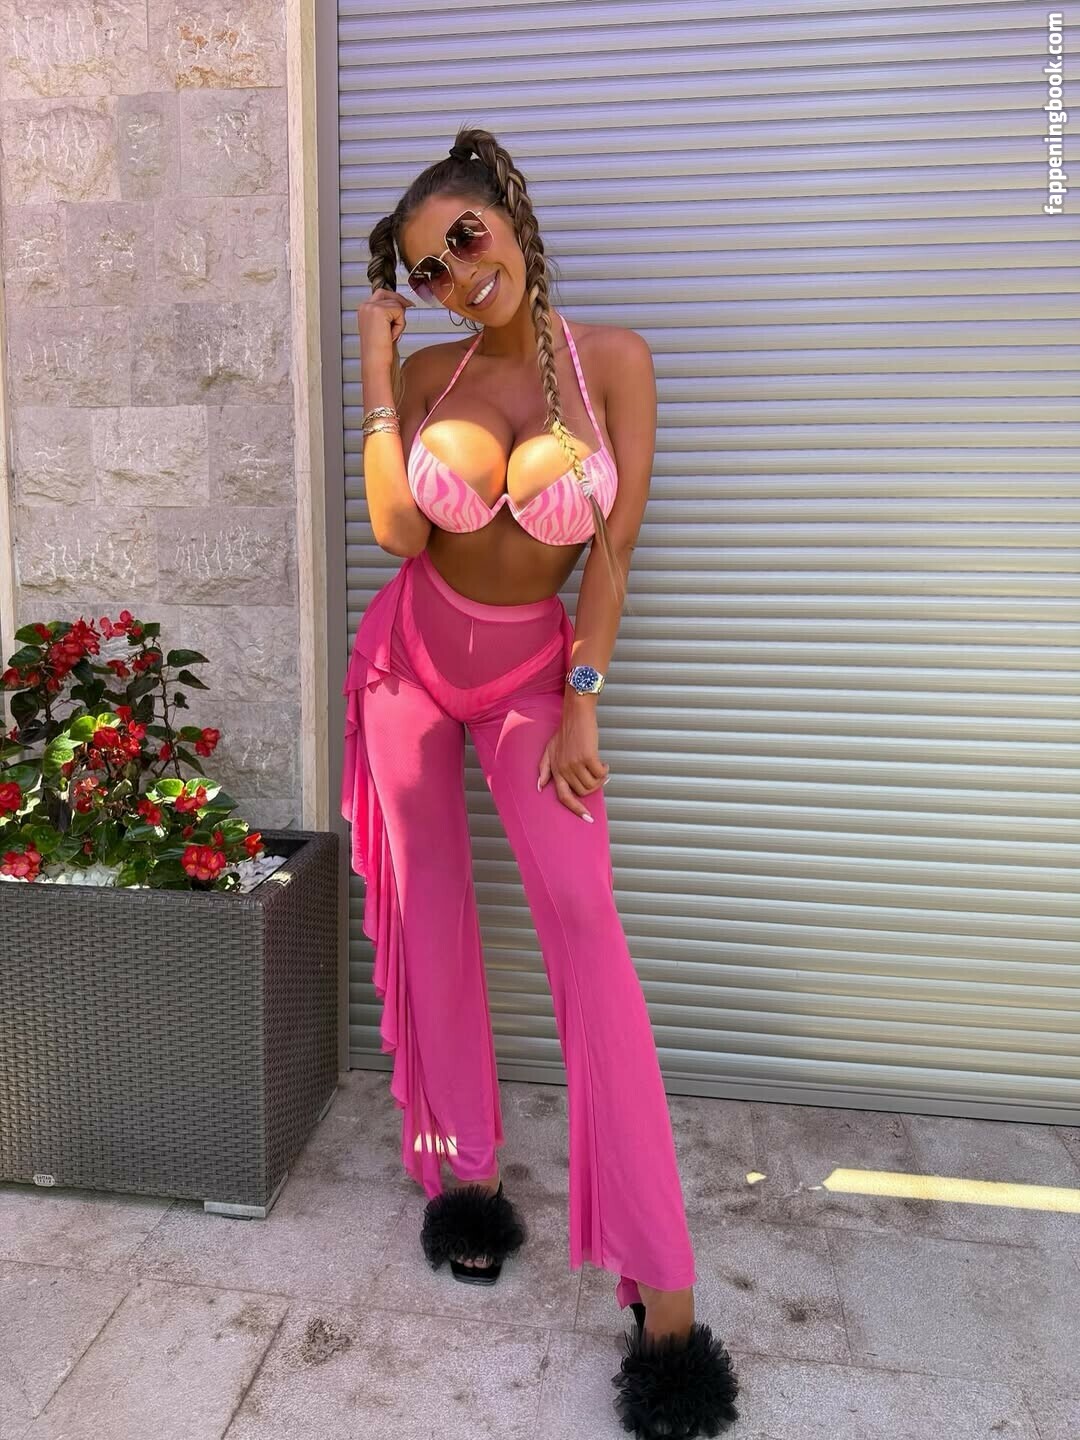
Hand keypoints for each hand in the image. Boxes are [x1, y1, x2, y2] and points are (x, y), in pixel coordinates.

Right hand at [357, 286, 416, 363]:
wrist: (375, 362)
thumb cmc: (379, 351)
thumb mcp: (383, 328)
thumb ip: (388, 315)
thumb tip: (402, 305)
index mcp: (364, 310)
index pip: (381, 294)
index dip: (395, 298)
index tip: (407, 303)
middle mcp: (365, 306)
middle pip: (389, 294)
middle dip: (401, 302)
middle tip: (410, 306)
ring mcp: (371, 307)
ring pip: (397, 305)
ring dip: (399, 321)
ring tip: (391, 335)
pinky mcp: (379, 311)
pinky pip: (399, 312)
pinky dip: (400, 325)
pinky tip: (391, 336)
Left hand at [537, 705, 609, 819]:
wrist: (575, 715)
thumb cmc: (564, 732)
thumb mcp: (549, 749)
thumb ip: (544, 768)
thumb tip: (539, 787)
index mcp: (555, 770)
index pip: (564, 797)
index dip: (576, 809)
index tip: (588, 818)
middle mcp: (564, 769)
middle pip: (583, 792)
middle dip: (594, 786)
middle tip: (598, 776)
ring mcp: (576, 764)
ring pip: (593, 784)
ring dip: (601, 779)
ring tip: (601, 767)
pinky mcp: (588, 757)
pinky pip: (601, 774)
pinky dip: (605, 770)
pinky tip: (604, 763)